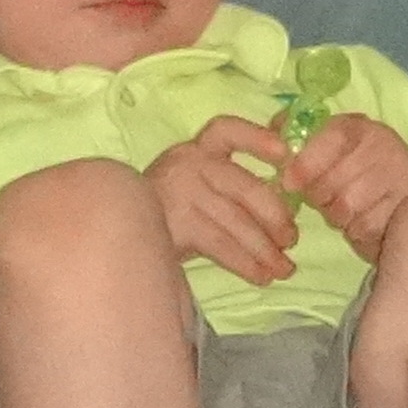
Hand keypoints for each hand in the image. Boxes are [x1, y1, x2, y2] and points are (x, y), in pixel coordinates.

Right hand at [143, 116, 297, 287]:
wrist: (116, 229)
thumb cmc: (167, 209)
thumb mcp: (195, 183)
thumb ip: (232, 185)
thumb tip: (284, 212)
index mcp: (196, 149)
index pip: (227, 131)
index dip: (259, 140)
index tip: (285, 155)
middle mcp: (188, 164)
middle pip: (247, 188)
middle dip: (276, 218)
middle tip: (291, 241)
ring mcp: (181, 193)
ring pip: (237, 222)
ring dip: (266, 250)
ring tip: (283, 269)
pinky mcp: (176, 224)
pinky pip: (222, 245)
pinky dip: (247, 264)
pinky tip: (261, 276)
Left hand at [280, 110, 407, 259]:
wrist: (392, 200)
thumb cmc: (346, 170)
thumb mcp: (322, 144)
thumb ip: (294, 132)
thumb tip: (274, 129)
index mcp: (360, 126)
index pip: (333, 137)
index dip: (306, 162)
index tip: (288, 183)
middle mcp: (385, 146)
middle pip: (333, 179)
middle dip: (318, 195)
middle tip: (323, 196)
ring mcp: (401, 176)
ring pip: (346, 206)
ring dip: (336, 214)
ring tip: (342, 207)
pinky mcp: (407, 207)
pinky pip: (364, 226)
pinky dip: (355, 229)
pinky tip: (360, 220)